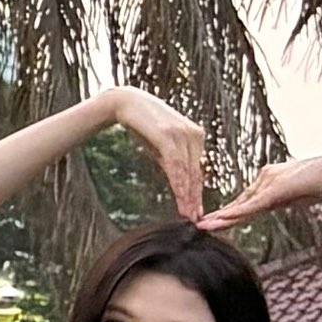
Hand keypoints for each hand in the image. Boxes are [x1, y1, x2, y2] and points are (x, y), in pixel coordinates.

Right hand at [95, 88, 207, 221]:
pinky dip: (179, 183)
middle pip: (195, 172)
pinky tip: (180, 197)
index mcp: (196, 136)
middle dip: (195, 197)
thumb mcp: (159, 145)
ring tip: (188, 213)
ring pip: (188, 172)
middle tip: (195, 218)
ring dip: (188, 195)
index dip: (196, 191)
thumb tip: (178, 180)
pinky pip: (177, 165)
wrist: (124, 103)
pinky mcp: (170, 136)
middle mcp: (195, 135)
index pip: (197, 169)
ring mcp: (183, 135)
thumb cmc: (141, 124)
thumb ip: (171, 160)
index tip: (195, 209)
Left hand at [198, 152, 321, 233]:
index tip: (216, 221)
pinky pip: (252, 204)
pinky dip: (237, 213)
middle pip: (239, 202)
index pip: (246, 200)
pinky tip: (222, 219)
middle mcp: (265, 178)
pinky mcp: (275, 188)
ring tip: (204, 225)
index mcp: (269, 179)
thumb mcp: (297, 194)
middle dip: (221, 215)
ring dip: (222, 217)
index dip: (231, 211)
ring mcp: (269, 181)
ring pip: (242, 204)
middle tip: (201, 224)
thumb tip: (277, 205)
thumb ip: (283, 199)